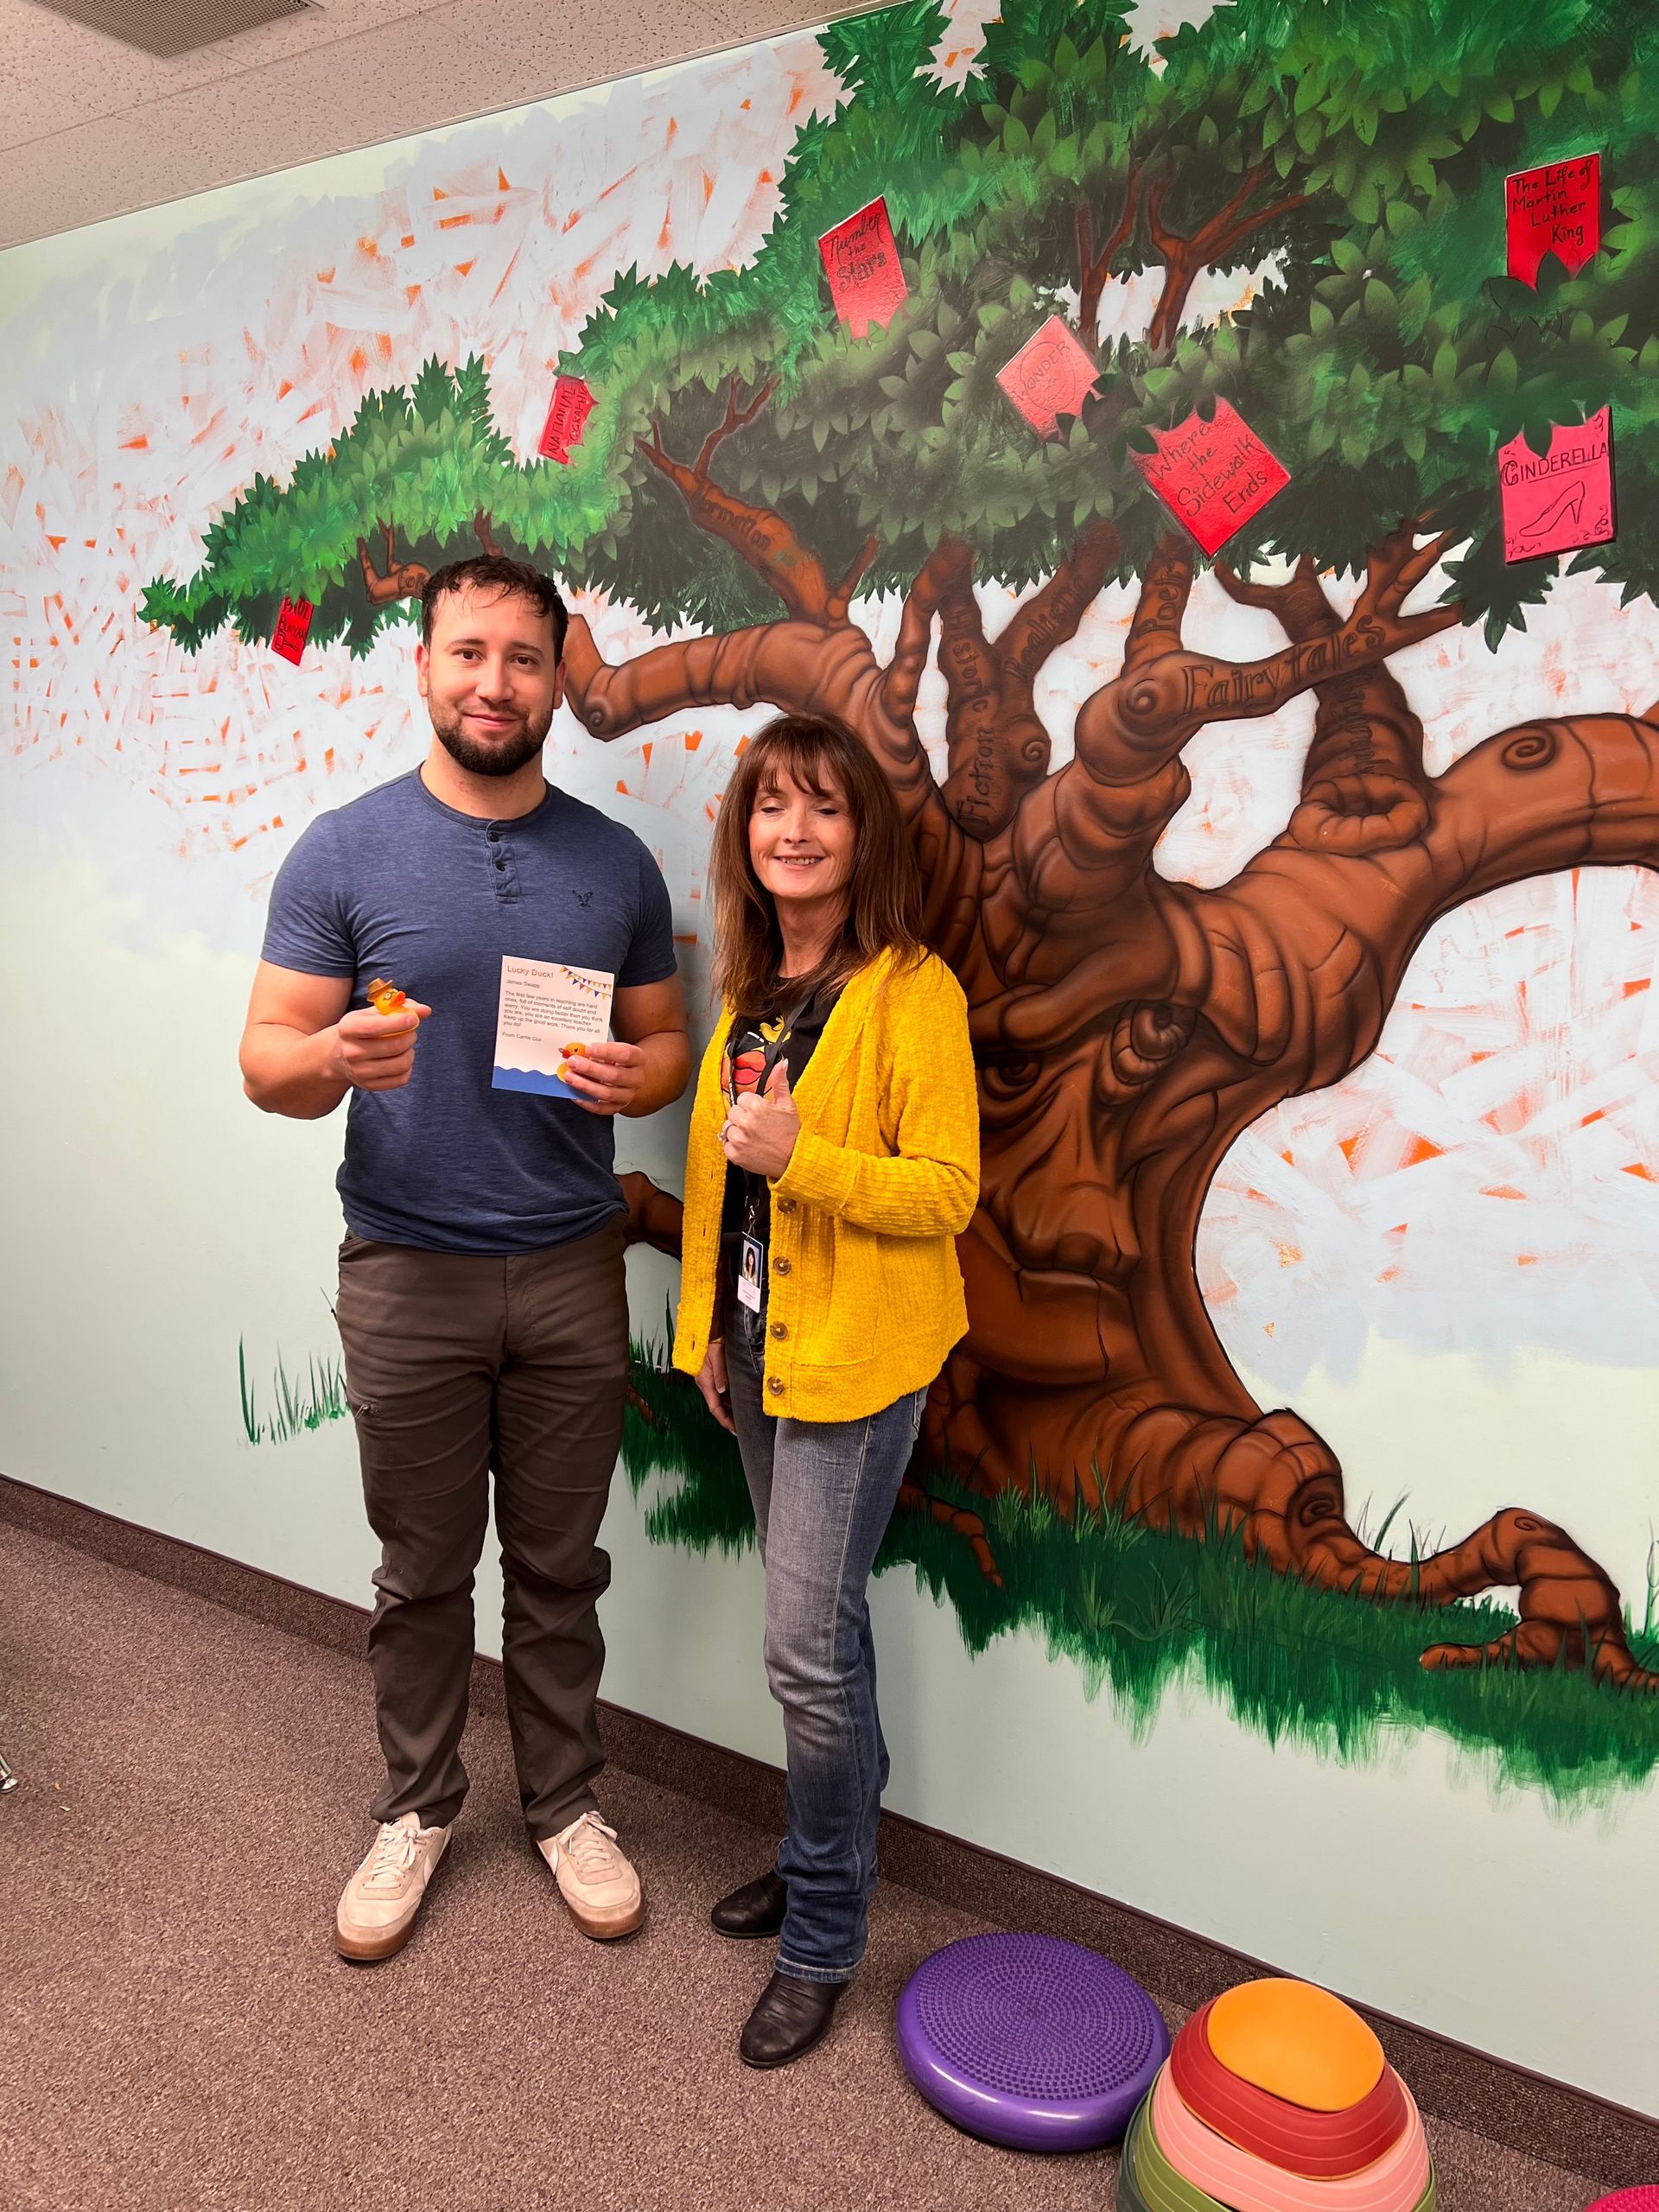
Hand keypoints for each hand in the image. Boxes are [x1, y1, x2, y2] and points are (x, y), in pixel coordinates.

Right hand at [331, 1002, 431, 1092]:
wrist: (339, 1054)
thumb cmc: (361, 1029)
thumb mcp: (374, 1013)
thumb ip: (400, 1008)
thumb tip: (425, 1010)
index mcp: (348, 1029)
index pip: (376, 1027)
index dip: (399, 1022)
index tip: (413, 1019)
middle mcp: (351, 1052)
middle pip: (394, 1046)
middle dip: (410, 1036)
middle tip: (411, 1032)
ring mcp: (360, 1072)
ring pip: (401, 1064)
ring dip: (410, 1052)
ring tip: (405, 1046)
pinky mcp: (370, 1085)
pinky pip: (402, 1078)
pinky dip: (407, 1068)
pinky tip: (400, 1059)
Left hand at [559, 1037, 646, 1116]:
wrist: (629, 1074)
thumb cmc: (618, 1059)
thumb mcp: (613, 1049)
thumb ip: (598, 1049)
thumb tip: (577, 1050)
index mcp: (638, 1059)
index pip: (625, 1054)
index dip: (606, 1051)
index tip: (588, 1048)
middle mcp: (636, 1079)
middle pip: (615, 1076)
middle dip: (590, 1069)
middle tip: (573, 1062)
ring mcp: (628, 1095)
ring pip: (607, 1094)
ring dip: (585, 1085)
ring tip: (569, 1077)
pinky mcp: (617, 1107)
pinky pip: (601, 1108)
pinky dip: (586, 1102)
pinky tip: (574, 1094)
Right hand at [694, 1338, 736, 1433]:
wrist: (706, 1327)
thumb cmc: (711, 1338)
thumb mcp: (716, 1355)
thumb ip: (720, 1373)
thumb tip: (721, 1390)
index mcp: (704, 1381)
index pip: (714, 1407)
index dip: (724, 1420)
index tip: (735, 1429)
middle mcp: (705, 1382)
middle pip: (717, 1406)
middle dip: (728, 1417)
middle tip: (742, 1426)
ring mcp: (708, 1379)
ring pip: (719, 1398)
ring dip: (729, 1408)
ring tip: (742, 1415)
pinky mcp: (712, 1374)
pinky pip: (720, 1390)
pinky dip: (729, 1397)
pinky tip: (738, 1399)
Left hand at [721, 1059, 799, 1178]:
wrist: (794, 1159)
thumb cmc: (791, 1133)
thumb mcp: (788, 1105)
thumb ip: (780, 1082)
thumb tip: (781, 1064)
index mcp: (757, 1107)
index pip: (742, 1099)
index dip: (751, 1106)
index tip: (760, 1113)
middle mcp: (745, 1122)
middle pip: (733, 1112)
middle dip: (743, 1117)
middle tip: (757, 1125)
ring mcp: (739, 1139)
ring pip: (727, 1127)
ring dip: (737, 1131)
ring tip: (752, 1136)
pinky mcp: (735, 1154)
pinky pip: (726, 1144)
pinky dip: (734, 1146)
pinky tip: (748, 1146)